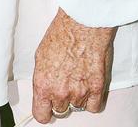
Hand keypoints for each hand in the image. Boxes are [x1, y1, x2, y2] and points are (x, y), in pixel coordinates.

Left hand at [32, 8, 114, 122]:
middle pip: (60, 110)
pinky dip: (92, 99)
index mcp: (43, 84)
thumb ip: (42, 78)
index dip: (44, 111)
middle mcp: (61, 92)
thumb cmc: (60, 34)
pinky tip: (88, 84)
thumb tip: (43, 90)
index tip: (46, 107)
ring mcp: (80, 92)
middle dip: (61, 98)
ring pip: (77, 106)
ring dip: (77, 96)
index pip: (41, 115)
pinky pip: (94, 107)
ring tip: (77, 76)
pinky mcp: (97, 88)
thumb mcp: (40, 55)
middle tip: (64, 81)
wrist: (81, 23)